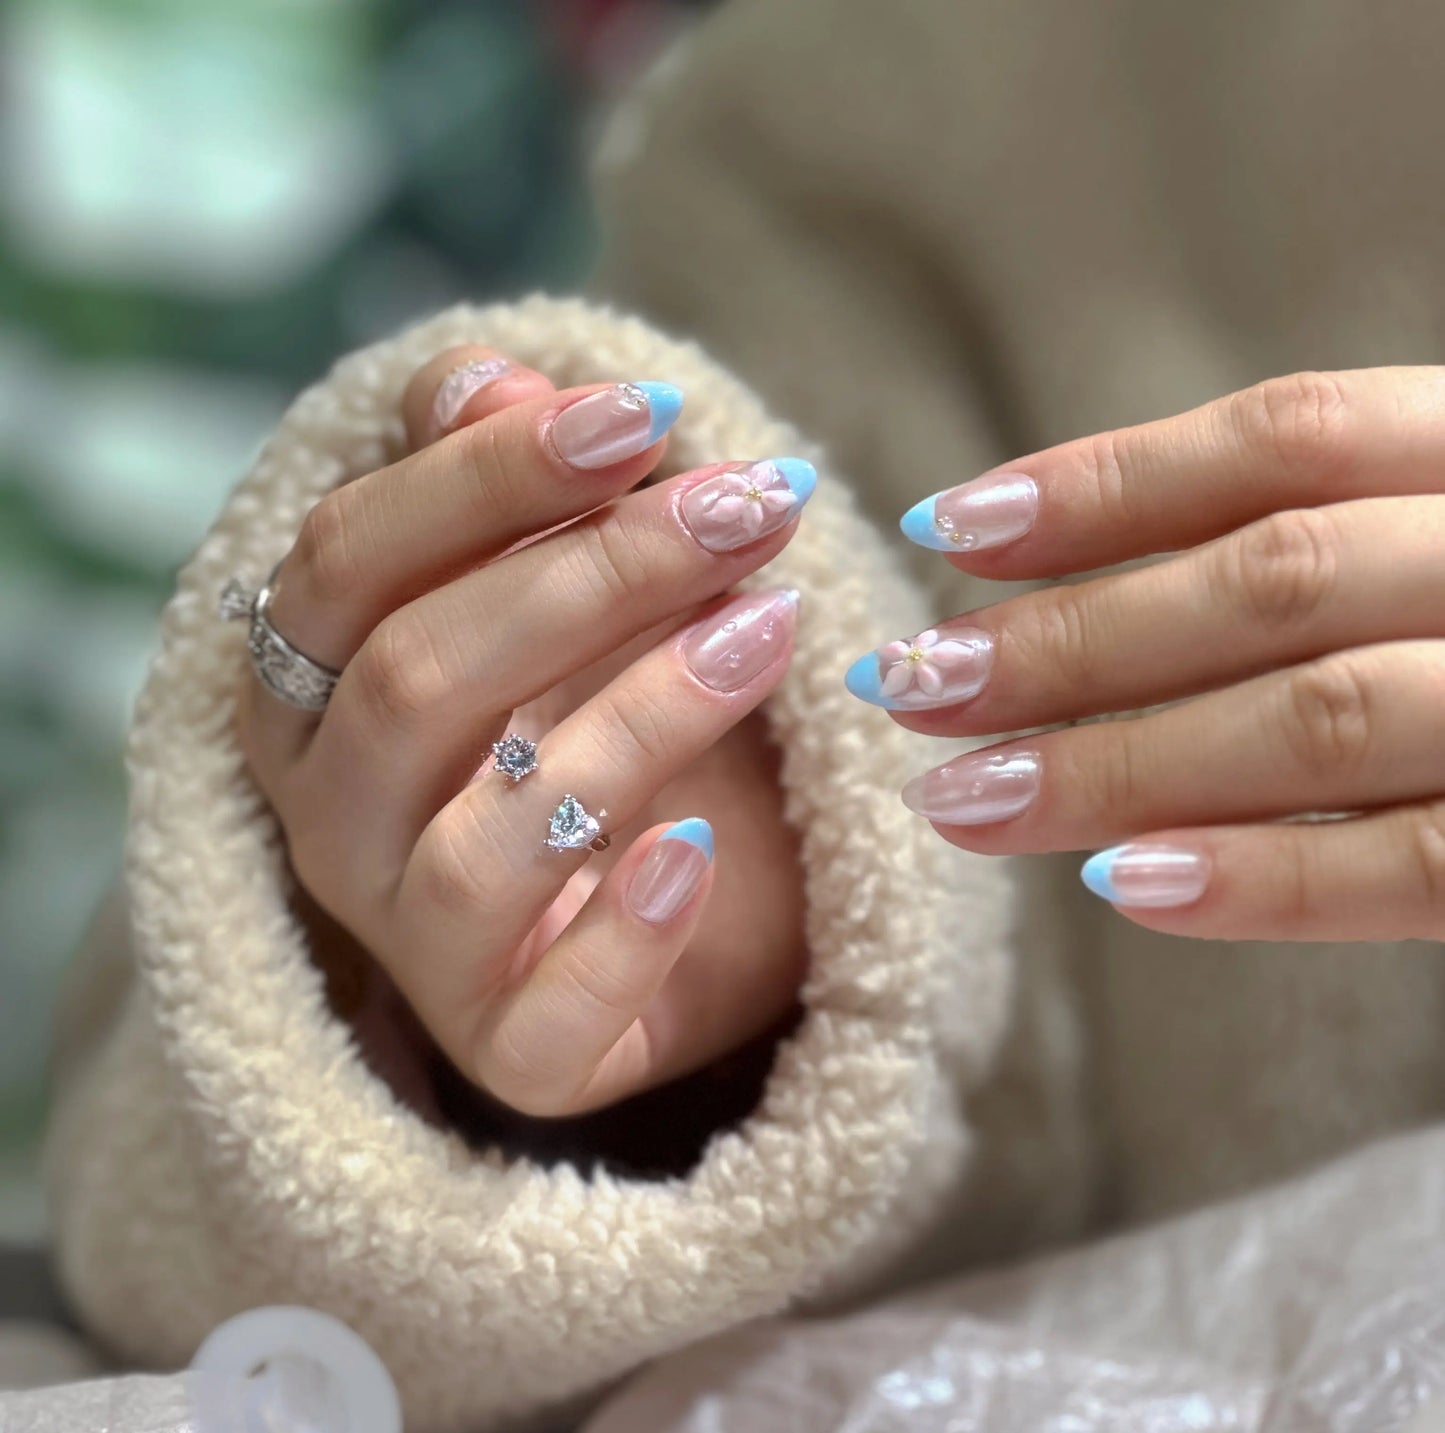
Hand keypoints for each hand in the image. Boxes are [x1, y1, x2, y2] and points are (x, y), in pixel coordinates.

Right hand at [237, 347, 814, 1114]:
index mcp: (317, 686)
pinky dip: (623, 933)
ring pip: (479, 839)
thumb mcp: (575, 581)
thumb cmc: (617, 702)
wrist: (704, 883)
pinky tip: (698, 854)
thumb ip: (512, 489)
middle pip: (415, 679)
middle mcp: (334, 819)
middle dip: (596, 576)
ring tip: (773, 629)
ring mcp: (413, 947)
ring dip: (640, 717)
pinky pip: (538, 1021)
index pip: (351, 557)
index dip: (491, 474)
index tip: (649, 415)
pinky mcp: (511, 1051)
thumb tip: (474, 376)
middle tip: (751, 509)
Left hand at [849, 367, 1444, 941]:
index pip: (1288, 439)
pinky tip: (1113, 882)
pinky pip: (1414, 867)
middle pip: (1273, 579)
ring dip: (1118, 761)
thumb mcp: (1433, 539)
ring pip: (1322, 716)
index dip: (1106, 482)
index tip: (944, 526)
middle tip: (913, 685)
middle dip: (1072, 637)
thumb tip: (1069, 592)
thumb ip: (1323, 539)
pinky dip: (1260, 877)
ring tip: (960, 801)